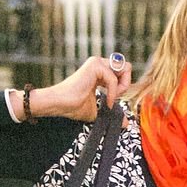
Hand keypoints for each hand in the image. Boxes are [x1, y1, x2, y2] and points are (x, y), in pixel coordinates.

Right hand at [11, 56, 131, 122]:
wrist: (60, 104)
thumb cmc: (73, 107)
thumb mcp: (99, 110)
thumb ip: (112, 113)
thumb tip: (126, 123)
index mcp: (99, 72)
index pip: (122, 73)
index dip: (123, 87)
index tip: (112, 101)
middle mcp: (99, 64)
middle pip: (126, 67)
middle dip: (125, 84)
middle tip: (114, 99)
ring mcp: (97, 63)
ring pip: (124, 68)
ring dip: (121, 88)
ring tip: (109, 100)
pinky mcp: (95, 65)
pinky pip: (114, 79)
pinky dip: (113, 93)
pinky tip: (107, 102)